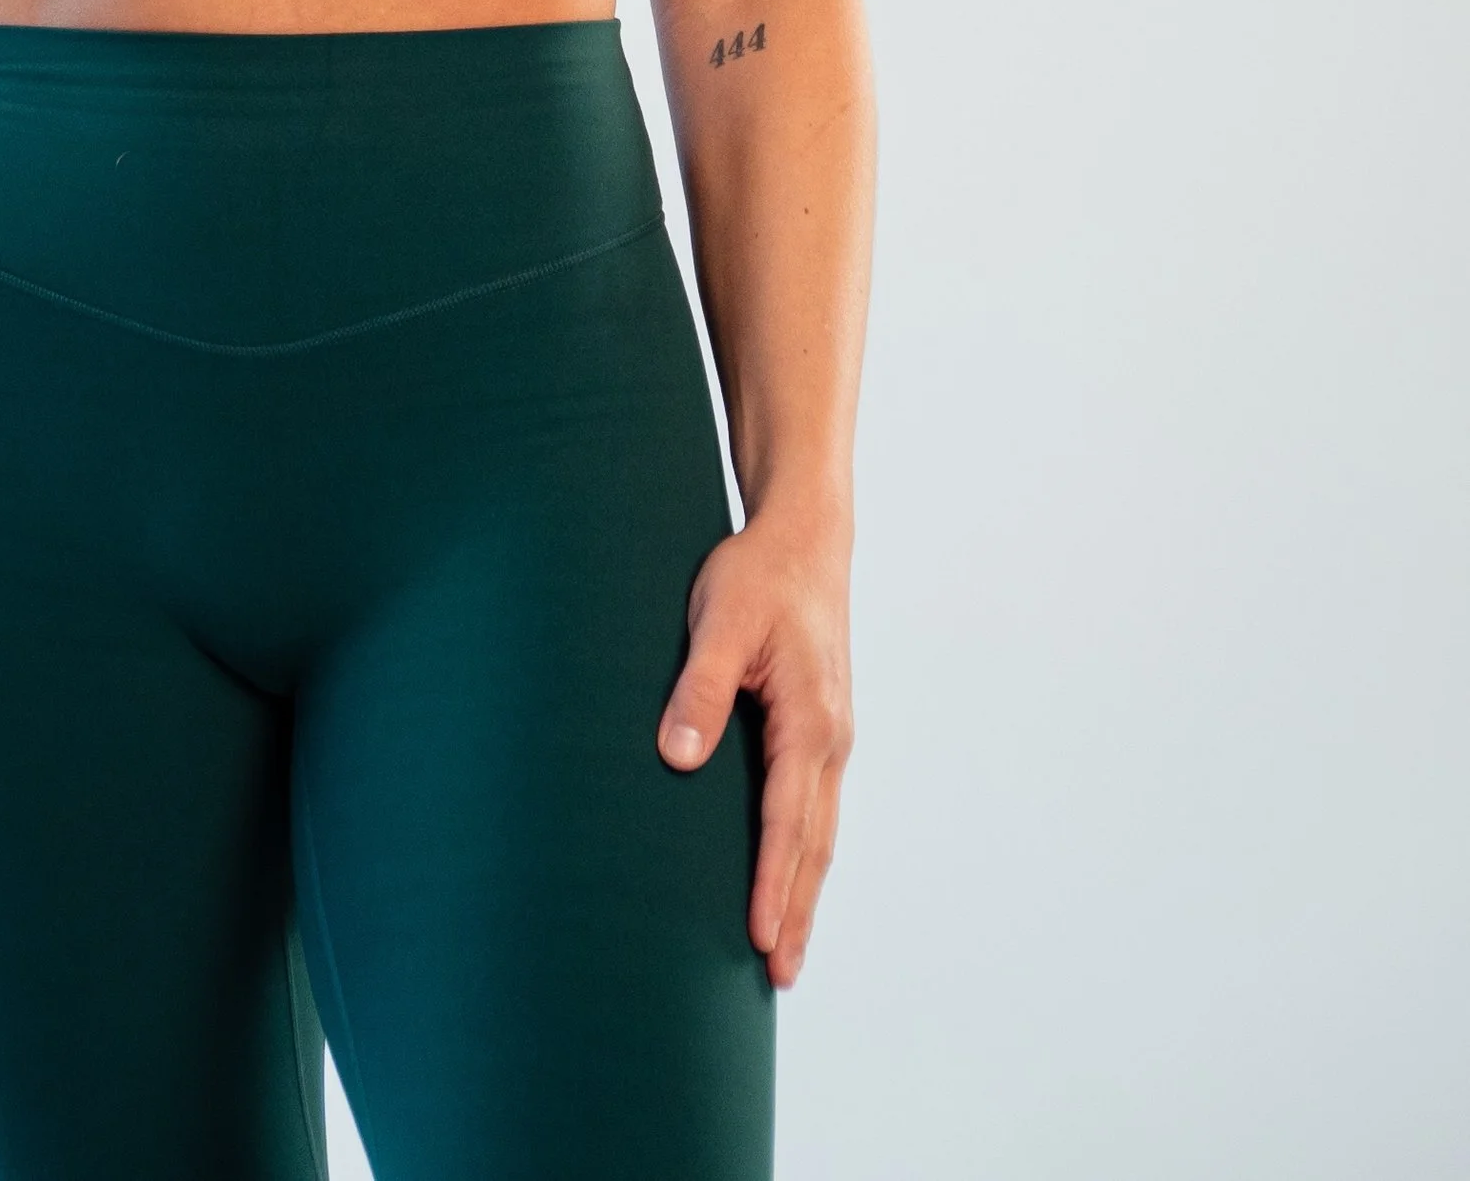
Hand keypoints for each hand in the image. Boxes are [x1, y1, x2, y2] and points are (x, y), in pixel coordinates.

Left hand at [657, 507, 853, 985]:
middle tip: (781, 975)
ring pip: (819, 830)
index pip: (788, 821)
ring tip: (786, 949)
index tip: (764, 939)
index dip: (774, 883)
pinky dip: (806, 851)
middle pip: (814, 843)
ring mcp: (832, 735)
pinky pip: (815, 805)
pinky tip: (791, 872)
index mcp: (811, 720)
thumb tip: (678, 756)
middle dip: (798, 910)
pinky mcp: (821, 727)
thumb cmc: (758, 574)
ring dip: (804, 889)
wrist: (804, 535)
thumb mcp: (720, 620)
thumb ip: (699, 688)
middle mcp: (831, 738)